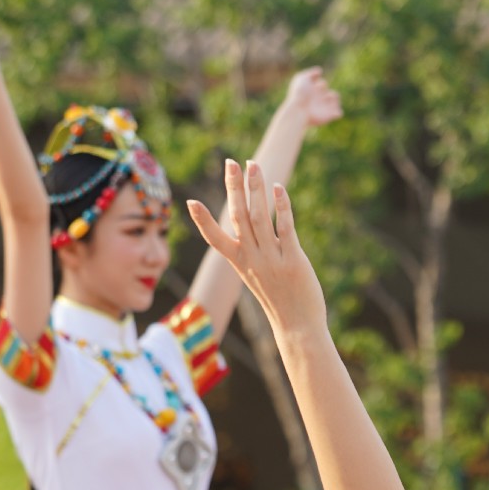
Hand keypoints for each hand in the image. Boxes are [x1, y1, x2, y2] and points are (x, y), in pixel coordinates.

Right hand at [186, 160, 326, 334]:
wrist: (298, 327)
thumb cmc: (279, 301)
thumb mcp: (259, 276)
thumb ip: (253, 252)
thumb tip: (251, 231)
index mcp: (240, 263)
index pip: (215, 239)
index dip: (203, 220)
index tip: (190, 201)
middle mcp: (252, 259)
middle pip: (238, 217)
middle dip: (233, 188)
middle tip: (230, 162)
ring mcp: (271, 259)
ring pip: (258, 217)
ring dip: (255, 189)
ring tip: (253, 164)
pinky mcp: (293, 260)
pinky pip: (285, 228)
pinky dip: (280, 207)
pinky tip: (279, 188)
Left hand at [285, 67, 342, 127]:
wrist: (299, 110)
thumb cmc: (299, 94)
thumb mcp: (302, 78)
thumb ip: (311, 73)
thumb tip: (320, 71)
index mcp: (313, 91)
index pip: (322, 84)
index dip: (321, 84)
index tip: (316, 86)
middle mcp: (319, 99)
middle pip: (329, 92)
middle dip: (326, 91)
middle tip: (320, 92)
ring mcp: (324, 107)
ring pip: (335, 100)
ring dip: (335, 97)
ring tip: (327, 98)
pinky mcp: (329, 115)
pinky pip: (339, 113)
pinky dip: (338, 111)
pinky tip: (332, 109)